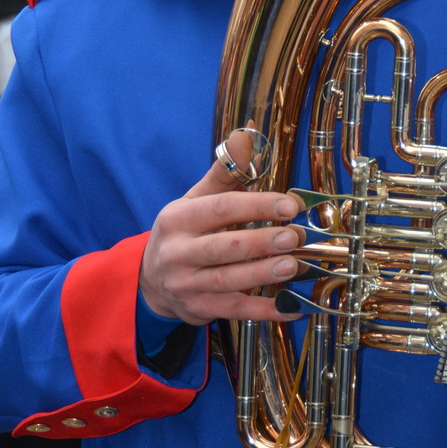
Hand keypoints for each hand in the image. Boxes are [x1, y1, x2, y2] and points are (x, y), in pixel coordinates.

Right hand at [139, 131, 304, 325]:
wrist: (151, 280)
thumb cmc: (183, 233)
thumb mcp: (195, 200)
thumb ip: (224, 173)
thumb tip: (246, 137)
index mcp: (178, 219)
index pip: (221, 209)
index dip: (258, 206)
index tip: (290, 205)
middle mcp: (177, 253)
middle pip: (226, 247)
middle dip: (263, 242)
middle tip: (295, 237)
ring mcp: (186, 284)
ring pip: (229, 280)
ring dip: (264, 274)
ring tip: (294, 266)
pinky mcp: (198, 309)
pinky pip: (235, 310)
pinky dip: (264, 310)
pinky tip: (290, 306)